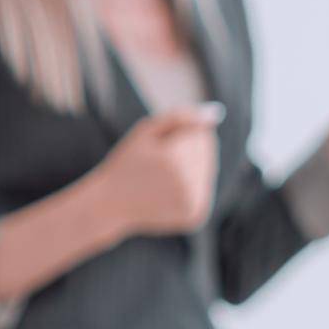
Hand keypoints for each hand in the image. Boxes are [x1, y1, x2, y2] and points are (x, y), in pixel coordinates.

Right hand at [85, 103, 221, 239]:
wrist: (111, 204)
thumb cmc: (128, 162)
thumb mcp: (146, 131)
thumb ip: (181, 117)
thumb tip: (217, 112)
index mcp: (172, 161)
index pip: (201, 133)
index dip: (179, 136)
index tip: (157, 148)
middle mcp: (186, 185)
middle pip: (207, 151)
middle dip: (187, 150)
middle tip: (159, 163)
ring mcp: (192, 204)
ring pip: (209, 169)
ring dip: (191, 167)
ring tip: (164, 176)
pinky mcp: (196, 216)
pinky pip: (205, 188)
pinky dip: (192, 185)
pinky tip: (170, 190)